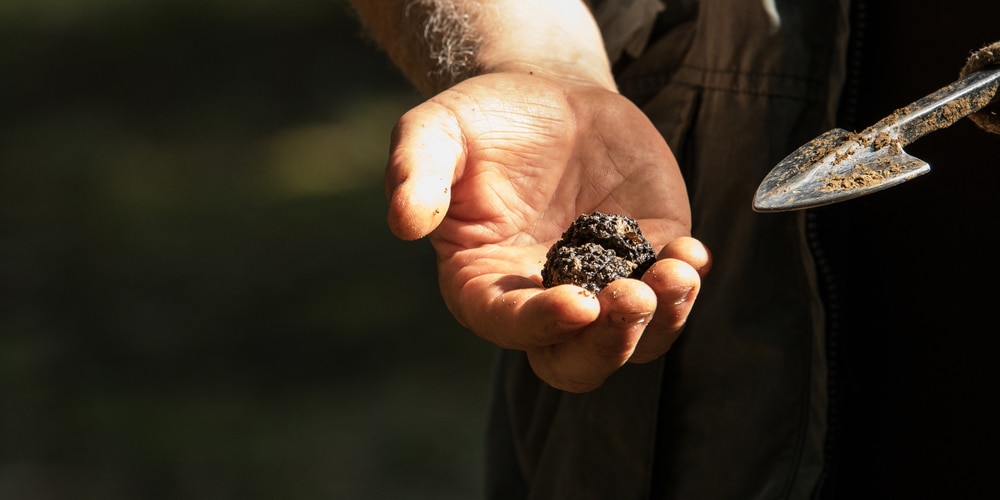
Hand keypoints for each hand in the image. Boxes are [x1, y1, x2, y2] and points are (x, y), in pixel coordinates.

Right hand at [385, 71, 709, 391]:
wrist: (547, 97)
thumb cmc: (482, 121)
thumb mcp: (435, 133)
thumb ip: (416, 173)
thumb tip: (405, 222)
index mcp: (484, 286)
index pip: (511, 325)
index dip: (543, 323)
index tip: (579, 301)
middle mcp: (543, 300)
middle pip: (578, 361)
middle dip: (610, 343)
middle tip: (632, 298)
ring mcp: (601, 283)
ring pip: (636, 338)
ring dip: (662, 318)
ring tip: (678, 271)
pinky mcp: (646, 257)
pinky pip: (671, 293)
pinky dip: (686, 282)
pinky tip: (691, 252)